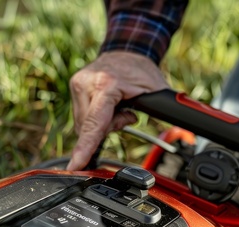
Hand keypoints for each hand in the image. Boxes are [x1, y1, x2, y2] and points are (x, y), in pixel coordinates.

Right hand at [67, 51, 168, 169]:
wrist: (127, 49)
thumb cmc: (142, 70)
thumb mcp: (154, 92)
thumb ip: (151, 114)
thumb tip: (164, 129)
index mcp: (106, 84)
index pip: (94, 123)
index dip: (85, 147)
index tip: (76, 165)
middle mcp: (86, 83)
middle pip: (88, 128)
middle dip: (106, 129)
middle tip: (126, 114)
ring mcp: (77, 84)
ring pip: (83, 125)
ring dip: (99, 125)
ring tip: (116, 107)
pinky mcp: (74, 86)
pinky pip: (81, 116)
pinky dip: (94, 117)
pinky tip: (106, 106)